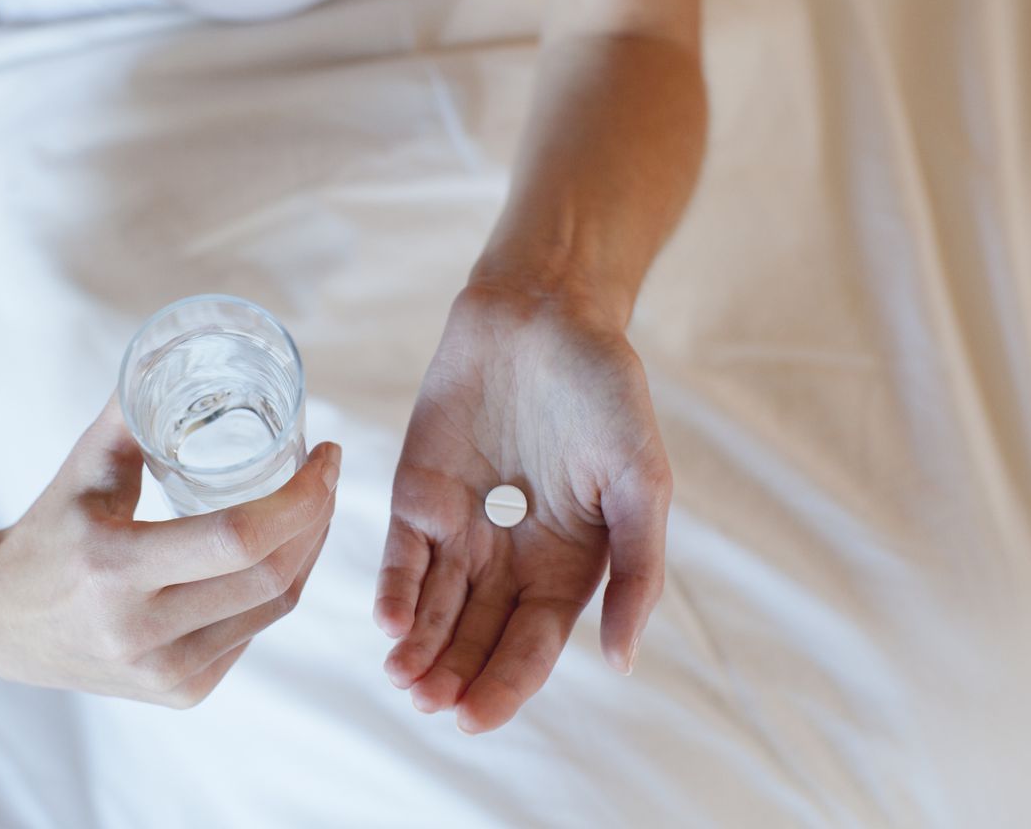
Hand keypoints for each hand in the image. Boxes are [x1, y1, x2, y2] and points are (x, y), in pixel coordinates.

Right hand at [0, 395, 338, 706]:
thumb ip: (137, 410)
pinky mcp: (180, 693)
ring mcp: (163, 674)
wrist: (0, 624)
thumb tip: (186, 346)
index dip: (301, 497)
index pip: (239, 538)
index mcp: (112, 568)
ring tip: (314, 505)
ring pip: (274, 608)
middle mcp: (140, 633)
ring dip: (307, 551)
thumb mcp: (85, 464)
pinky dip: (275, 587)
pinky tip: (279, 552)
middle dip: (316, 518)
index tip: (325, 456)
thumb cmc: (50, 527)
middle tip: (326, 474)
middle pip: (270, 576)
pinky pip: (253, 632)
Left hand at [375, 285, 671, 731]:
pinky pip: (401, 554)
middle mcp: (511, 557)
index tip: (474, 718)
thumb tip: (622, 661)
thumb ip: (636, 568)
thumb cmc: (606, 392)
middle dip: (454, 675)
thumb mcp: (641, 480)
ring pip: (435, 607)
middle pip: (478, 635)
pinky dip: (394, 588)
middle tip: (430, 707)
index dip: (506, 683)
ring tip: (403, 681)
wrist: (544, 312)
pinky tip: (388, 621)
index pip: (532, 643)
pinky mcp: (415, 493)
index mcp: (567, 564)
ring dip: (418, 647)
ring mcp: (460, 527)